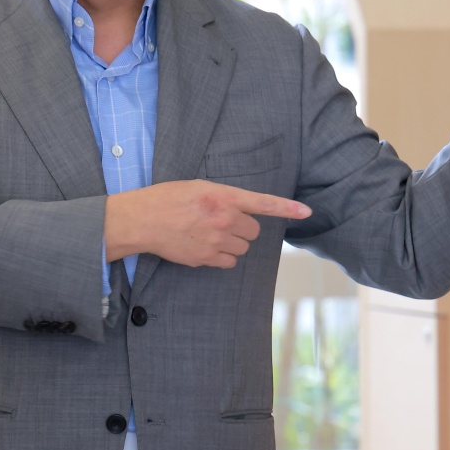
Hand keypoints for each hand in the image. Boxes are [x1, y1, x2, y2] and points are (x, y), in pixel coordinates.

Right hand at [105, 181, 310, 268]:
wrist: (143, 220)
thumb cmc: (168, 199)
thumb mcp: (198, 187)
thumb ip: (223, 196)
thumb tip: (240, 209)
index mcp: (222, 196)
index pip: (262, 203)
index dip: (287, 208)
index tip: (306, 212)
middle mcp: (223, 218)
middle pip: (253, 232)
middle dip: (243, 229)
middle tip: (223, 223)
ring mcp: (216, 240)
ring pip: (242, 249)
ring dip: (233, 243)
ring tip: (210, 234)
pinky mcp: (206, 258)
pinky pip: (229, 262)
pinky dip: (222, 257)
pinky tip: (205, 247)